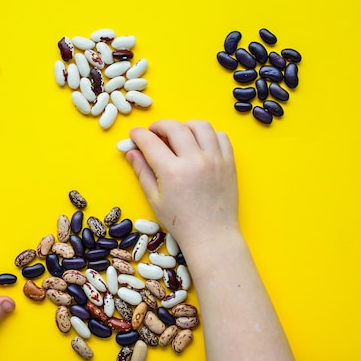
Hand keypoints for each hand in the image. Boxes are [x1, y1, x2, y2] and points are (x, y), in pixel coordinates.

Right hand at [126, 120, 240, 250]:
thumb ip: (142, 172)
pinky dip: (208, 134)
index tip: (134, 134)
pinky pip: (220, 136)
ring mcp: (215, 160)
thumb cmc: (181, 222)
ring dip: (185, 125)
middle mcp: (195, 161)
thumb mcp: (154, 200)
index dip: (139, 135)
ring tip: (178, 134)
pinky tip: (199, 143)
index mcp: (172, 172)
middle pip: (175, 127)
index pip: (151, 142)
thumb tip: (132, 152)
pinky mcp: (229, 163)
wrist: (212, 235)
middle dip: (160, 125)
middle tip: (153, 132)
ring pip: (200, 126)